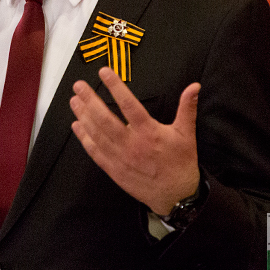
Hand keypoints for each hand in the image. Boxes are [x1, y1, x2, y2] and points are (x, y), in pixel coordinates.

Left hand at [69, 67, 200, 214]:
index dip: (115, 87)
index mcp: (149, 133)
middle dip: (90, 100)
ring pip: (97, 134)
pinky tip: (77, 125)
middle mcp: (131, 145)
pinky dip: (84, 138)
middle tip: (79, 86)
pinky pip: (95, 152)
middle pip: (105, 119)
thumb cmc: (181, 163)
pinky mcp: (114, 170)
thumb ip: (187, 108)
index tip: (104, 72)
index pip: (129, 105)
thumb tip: (194, 86)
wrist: (176, 197)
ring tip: (74, 101)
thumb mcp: (187, 134)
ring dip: (83, 116)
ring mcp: (120, 158)